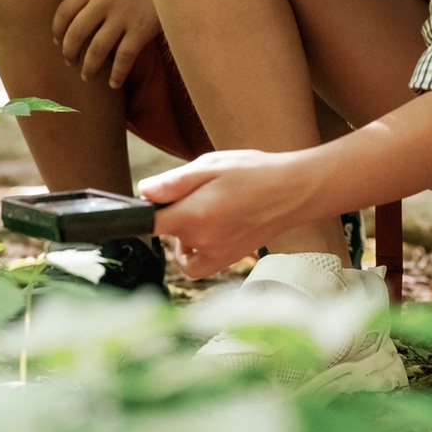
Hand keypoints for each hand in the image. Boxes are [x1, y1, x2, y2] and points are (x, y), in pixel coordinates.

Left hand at [52, 0, 160, 88]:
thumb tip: (85, 14)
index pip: (65, 10)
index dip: (57, 30)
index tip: (57, 41)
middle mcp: (104, 0)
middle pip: (76, 33)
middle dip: (69, 52)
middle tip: (70, 63)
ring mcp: (123, 15)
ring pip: (97, 49)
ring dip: (89, 67)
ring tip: (87, 76)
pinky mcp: (142, 29)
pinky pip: (124, 57)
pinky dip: (117, 73)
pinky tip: (114, 83)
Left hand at [140, 150, 314, 277]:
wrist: (292, 192)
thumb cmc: (253, 173)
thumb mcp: (210, 166)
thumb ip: (173, 182)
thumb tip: (143, 192)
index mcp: (193, 214)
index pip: (147, 223)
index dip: (138, 213)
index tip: (143, 203)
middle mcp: (201, 240)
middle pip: (165, 230)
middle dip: (172, 210)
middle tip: (195, 191)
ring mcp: (213, 254)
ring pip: (180, 245)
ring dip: (183, 230)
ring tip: (206, 208)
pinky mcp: (225, 260)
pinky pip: (195, 265)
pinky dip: (192, 253)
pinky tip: (205, 233)